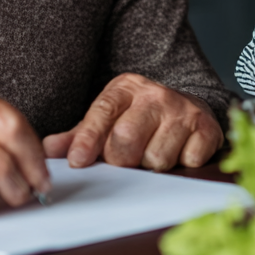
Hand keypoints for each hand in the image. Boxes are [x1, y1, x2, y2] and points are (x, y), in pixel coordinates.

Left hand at [42, 73, 223, 170]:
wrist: (189, 106)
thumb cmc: (140, 117)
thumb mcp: (108, 118)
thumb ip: (79, 135)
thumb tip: (48, 150)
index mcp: (126, 89)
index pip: (102, 114)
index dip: (88, 140)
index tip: (78, 162)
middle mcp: (156, 95)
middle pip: (127, 140)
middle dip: (122, 160)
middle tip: (127, 160)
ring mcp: (184, 110)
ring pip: (157, 157)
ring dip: (152, 165)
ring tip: (153, 153)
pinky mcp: (207, 127)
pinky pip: (187, 161)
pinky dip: (181, 164)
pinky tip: (178, 152)